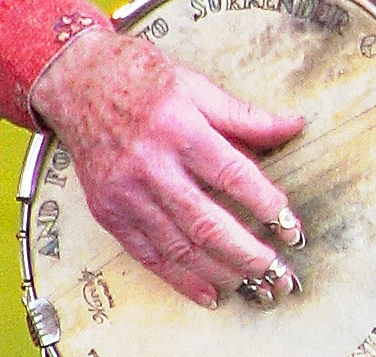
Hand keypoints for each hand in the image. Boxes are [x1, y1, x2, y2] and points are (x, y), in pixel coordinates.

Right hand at [30, 28, 306, 308]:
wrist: (81, 83)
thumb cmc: (146, 82)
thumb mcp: (199, 87)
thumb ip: (246, 116)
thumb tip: (294, 126)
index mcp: (181, 129)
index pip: (233, 175)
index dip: (266, 204)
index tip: (292, 227)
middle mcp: (152, 165)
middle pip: (206, 222)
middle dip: (248, 254)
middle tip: (280, 274)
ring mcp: (127, 193)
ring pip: (179, 246)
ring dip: (221, 273)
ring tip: (255, 286)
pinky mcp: (109, 213)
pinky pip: (148, 255)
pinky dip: (180, 279)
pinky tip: (210, 293)